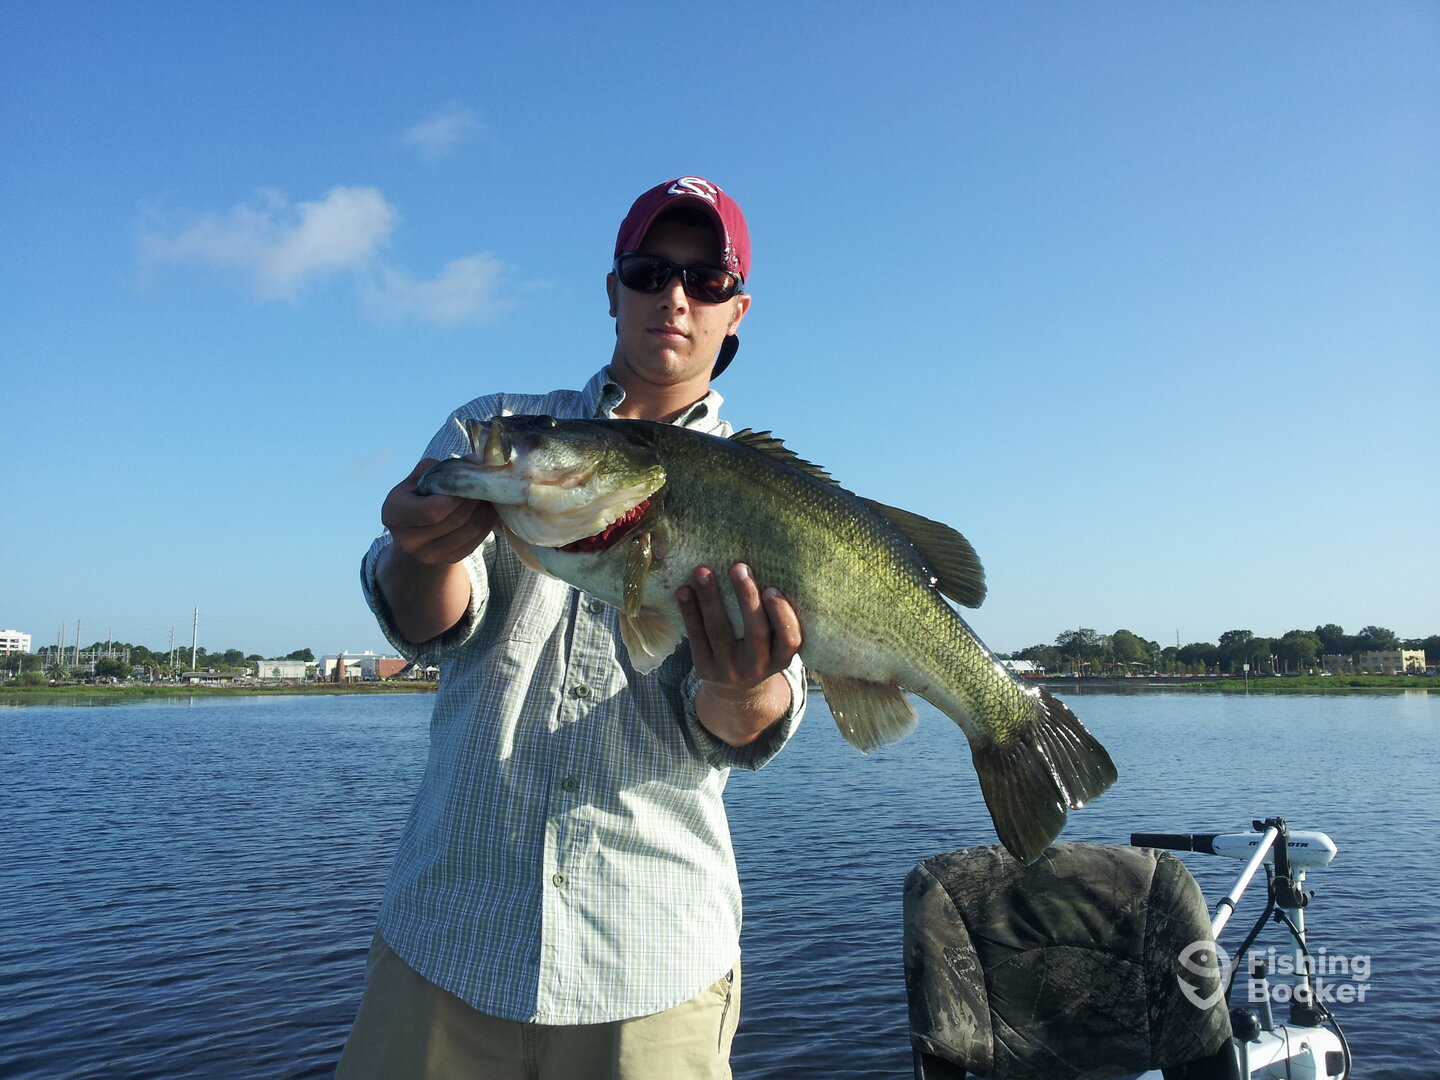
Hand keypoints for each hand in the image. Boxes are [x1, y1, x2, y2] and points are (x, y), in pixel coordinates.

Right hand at [382, 459, 496, 564]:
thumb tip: (476, 460)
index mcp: (393, 514)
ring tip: (485, 496)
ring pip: (468, 531)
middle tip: (482, 486)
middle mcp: (406, 540)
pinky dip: (484, 525)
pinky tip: (485, 511)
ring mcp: (426, 555)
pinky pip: (474, 543)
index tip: (467, 482)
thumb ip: (443, 468)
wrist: (418, 526)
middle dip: (473, 500)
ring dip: (482, 511)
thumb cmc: (420, 494)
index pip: (433, 511)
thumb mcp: (421, 476)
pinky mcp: (445, 560)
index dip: (456, 497)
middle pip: (454, 521)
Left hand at [678, 563, 803, 746]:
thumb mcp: (774, 642)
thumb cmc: (759, 650)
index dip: (782, 616)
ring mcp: (730, 671)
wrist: (735, 689)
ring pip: (720, 632)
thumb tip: (766, 566)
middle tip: (738, 567)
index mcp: (782, 658)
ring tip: (703, 571)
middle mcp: (758, 667)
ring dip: (711, 598)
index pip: (790, 639)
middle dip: (747, 597)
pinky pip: (697, 637)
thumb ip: (775, 618)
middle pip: (755, 632)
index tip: (771, 589)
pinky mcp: (705, 670)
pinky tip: (683, 591)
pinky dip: (689, 612)